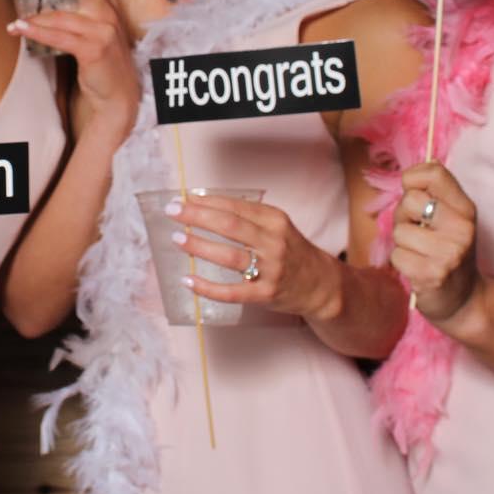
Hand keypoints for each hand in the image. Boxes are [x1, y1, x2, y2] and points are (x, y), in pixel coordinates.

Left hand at [7, 0, 138, 137]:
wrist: (120, 99)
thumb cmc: (105, 69)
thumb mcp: (97, 40)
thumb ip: (82, 22)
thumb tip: (53, 13)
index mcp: (109, 12)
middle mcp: (108, 18)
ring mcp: (103, 32)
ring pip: (63, 18)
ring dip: (35, 21)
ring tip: (15, 23)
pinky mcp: (93, 49)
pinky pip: (59, 37)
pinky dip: (38, 33)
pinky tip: (21, 30)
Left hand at [167, 192, 335, 317]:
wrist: (321, 285)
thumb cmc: (290, 250)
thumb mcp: (276, 225)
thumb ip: (246, 216)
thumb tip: (202, 203)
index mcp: (275, 220)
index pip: (235, 206)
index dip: (206, 201)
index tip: (183, 198)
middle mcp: (273, 242)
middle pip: (230, 226)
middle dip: (197, 217)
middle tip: (172, 212)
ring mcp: (270, 269)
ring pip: (229, 256)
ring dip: (199, 246)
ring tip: (177, 239)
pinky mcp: (265, 295)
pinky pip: (231, 292)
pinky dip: (207, 287)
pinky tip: (188, 280)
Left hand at [390, 162, 483, 326]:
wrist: (464, 300)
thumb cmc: (448, 251)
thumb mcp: (450, 218)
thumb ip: (434, 193)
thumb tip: (417, 167)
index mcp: (465, 209)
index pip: (434, 172)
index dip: (412, 180)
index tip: (415, 194)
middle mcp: (462, 228)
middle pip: (409, 200)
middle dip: (404, 216)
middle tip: (418, 232)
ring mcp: (449, 253)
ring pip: (399, 231)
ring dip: (403, 244)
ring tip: (420, 253)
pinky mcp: (432, 274)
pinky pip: (397, 256)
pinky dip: (402, 263)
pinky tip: (418, 269)